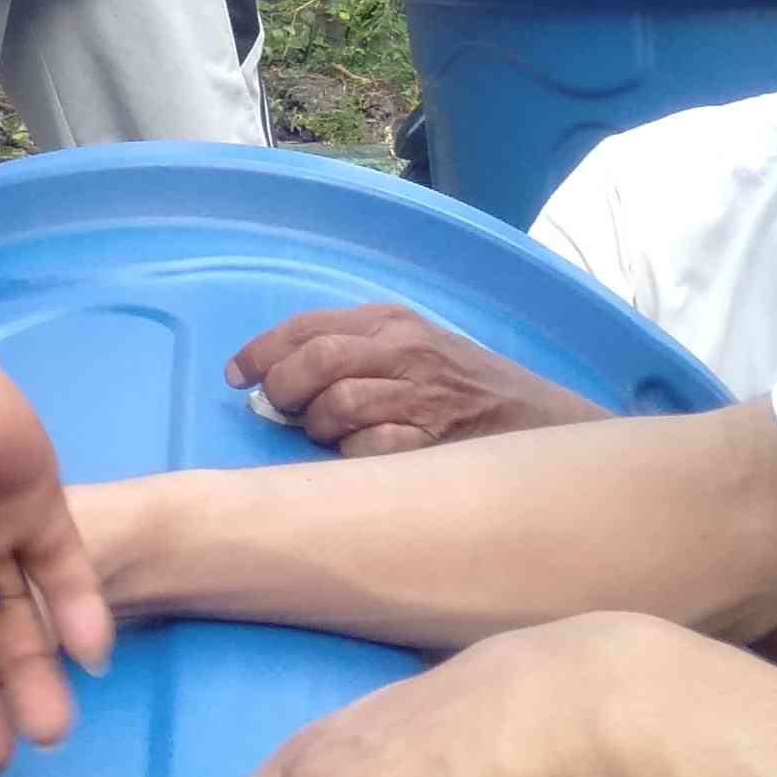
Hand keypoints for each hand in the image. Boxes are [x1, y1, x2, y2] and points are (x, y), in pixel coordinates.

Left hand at [225, 304, 597, 453]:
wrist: (539, 420)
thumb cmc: (462, 387)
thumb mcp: (410, 347)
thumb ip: (353, 354)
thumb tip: (276, 382)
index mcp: (391, 320)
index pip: (308, 326)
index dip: (262, 350)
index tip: (237, 375)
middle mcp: (405, 349)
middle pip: (316, 361)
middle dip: (284, 389)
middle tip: (280, 411)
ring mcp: (422, 394)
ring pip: (337, 406)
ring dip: (319, 427)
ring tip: (329, 435)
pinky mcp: (436, 438)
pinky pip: (370, 449)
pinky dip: (355, 455)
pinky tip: (365, 456)